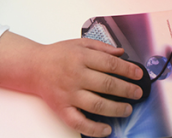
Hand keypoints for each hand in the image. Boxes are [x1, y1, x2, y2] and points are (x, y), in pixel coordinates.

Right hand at [0, 33, 144, 136]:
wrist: (32, 67)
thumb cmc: (57, 55)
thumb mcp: (79, 43)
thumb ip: (101, 47)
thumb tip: (122, 52)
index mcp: (81, 57)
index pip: (110, 64)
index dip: (128, 70)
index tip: (139, 74)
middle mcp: (76, 75)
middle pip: (107, 84)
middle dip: (127, 90)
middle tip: (137, 93)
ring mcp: (69, 94)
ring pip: (97, 104)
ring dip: (116, 109)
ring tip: (127, 109)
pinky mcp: (62, 109)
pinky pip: (79, 122)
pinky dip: (94, 129)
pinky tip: (106, 129)